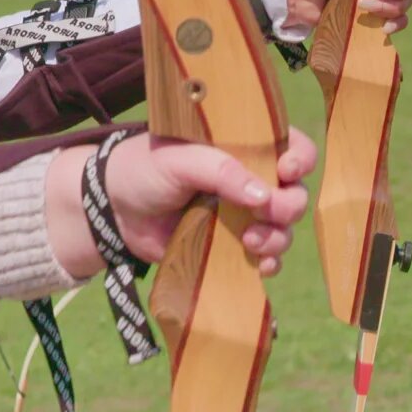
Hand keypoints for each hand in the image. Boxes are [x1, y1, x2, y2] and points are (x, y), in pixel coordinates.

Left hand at [48, 129, 315, 279]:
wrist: (112, 210)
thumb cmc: (142, 170)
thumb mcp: (177, 160)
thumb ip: (219, 170)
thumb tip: (265, 195)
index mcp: (240, 148)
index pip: (289, 146)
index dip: (299, 158)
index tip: (287, 169)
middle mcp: (249, 180)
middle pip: (294, 192)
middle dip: (288, 206)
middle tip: (264, 213)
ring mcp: (242, 215)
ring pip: (283, 228)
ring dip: (278, 237)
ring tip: (252, 241)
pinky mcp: (231, 246)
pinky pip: (265, 257)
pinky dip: (269, 262)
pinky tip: (259, 265)